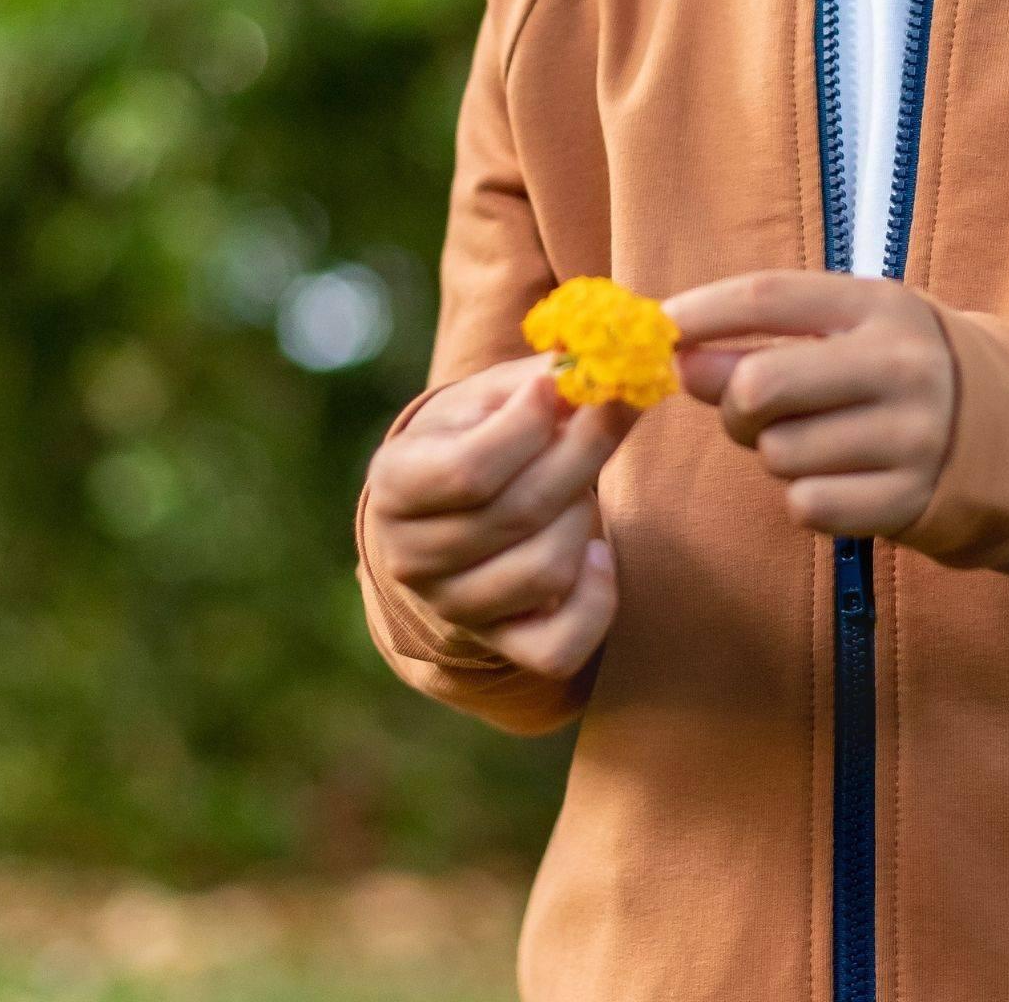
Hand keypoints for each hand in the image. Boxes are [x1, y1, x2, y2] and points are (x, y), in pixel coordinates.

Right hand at [366, 354, 640, 677]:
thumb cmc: (478, 435)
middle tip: (612, 413)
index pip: (470, 469)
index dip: (531, 425)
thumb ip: (538, 378)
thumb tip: (599, 362)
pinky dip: (596, 598)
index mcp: (395, 483)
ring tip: (579, 488)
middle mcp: (411, 556)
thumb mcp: (489, 395)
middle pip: (520, 514)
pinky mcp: (500, 645)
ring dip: (585, 517)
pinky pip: (562, 645)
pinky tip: (597, 555)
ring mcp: (453, 608)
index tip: (565, 385)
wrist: (452, 513)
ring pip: (548, 569)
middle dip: (583, 455)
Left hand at [662, 271, 956, 538]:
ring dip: (777, 455)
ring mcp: (912, 436)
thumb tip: (678, 360)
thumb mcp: (853, 333)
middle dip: (733, 404)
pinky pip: (808, 505)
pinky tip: (840, 478)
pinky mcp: (912, 499)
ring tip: (818, 441)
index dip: (702, 312)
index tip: (659, 327)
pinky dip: (806, 497)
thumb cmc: (901, 372)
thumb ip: (768, 342)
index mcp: (880, 306)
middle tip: (746, 409)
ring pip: (779, 453)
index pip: (768, 296)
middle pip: (761, 384)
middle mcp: (901, 366)